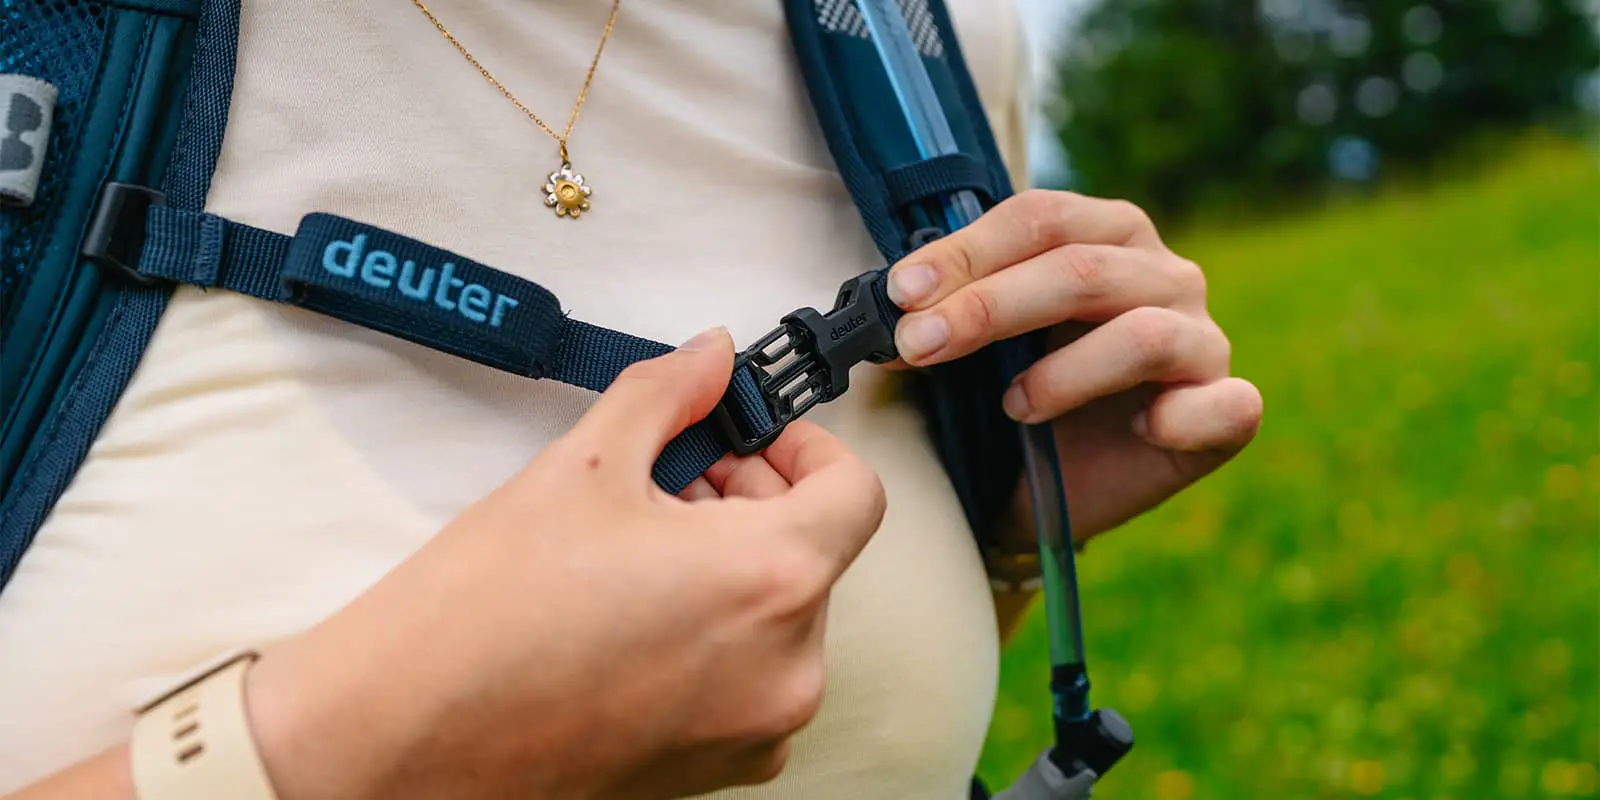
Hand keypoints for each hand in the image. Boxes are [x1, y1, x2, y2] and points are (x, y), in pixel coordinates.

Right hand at [243, 328, 886, 799]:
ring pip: (783, 618)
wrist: (402, 740)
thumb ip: (670, 394)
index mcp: (770, 580)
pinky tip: (635, 615)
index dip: (808, 449)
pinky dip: (718, 636)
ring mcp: (755, 729)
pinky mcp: (716, 770)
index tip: (752, 438)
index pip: (856, 494)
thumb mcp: (584, 465)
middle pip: (816, 554)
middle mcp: (786, 667)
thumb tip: (714, 354)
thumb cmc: (483, 610)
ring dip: (735, 568)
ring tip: (640, 550)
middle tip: (675, 479)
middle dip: (756, 502)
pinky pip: (752, 680)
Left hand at [884, 190, 1261, 539]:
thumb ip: (945, 311)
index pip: (1042, 219)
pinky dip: (1176, 418)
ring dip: (1063, 371)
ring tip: (1013, 406)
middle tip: (922, 344)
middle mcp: (1163, 276)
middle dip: (991, 307)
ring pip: (1143, 333)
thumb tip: (886, 301)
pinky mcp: (1228, 410)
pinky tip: (1138, 429)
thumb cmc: (1013, 400)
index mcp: (1106, 236)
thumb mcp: (973, 347)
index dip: (969, 251)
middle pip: (1082, 270)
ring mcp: (1204, 341)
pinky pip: (1222, 405)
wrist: (1045, 492)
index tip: (903, 294)